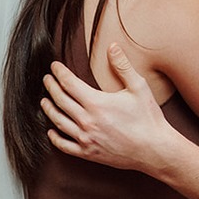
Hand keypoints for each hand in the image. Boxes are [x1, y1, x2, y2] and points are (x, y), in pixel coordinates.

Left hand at [42, 43, 178, 176]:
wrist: (154, 149)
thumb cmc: (148, 118)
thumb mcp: (138, 87)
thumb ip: (123, 66)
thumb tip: (113, 46)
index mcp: (96, 103)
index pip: (69, 84)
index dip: (59, 73)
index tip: (55, 66)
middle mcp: (87, 121)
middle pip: (60, 101)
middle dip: (51, 87)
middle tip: (47, 79)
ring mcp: (86, 138)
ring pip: (58, 122)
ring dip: (49, 109)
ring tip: (45, 101)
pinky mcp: (88, 152)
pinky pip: (64, 145)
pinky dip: (55, 137)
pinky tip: (52, 131)